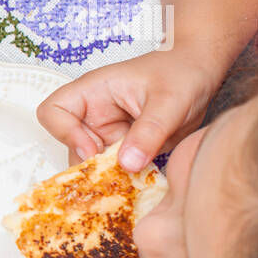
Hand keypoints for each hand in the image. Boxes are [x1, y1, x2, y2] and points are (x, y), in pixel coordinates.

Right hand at [36, 51, 219, 170]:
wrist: (203, 75)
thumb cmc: (183, 72)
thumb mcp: (170, 101)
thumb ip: (149, 132)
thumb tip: (127, 165)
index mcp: (94, 92)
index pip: (53, 112)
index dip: (65, 133)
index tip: (94, 151)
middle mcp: (94, 114)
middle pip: (70, 146)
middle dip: (88, 165)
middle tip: (114, 179)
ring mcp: (108, 133)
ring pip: (91, 164)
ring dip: (106, 177)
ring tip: (128, 185)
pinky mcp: (124, 149)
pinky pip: (113, 170)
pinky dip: (122, 181)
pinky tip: (138, 185)